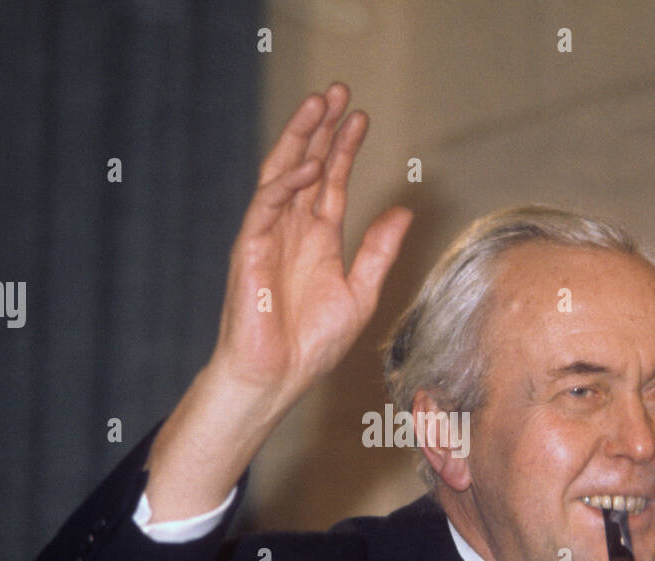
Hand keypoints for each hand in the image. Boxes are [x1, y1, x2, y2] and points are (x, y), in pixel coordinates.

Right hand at [212, 82, 412, 402]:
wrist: (277, 377)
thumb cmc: (312, 345)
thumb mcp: (361, 293)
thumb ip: (379, 250)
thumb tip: (404, 211)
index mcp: (318, 240)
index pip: (331, 182)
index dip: (344, 148)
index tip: (361, 116)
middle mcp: (292, 231)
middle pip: (306, 166)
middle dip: (321, 128)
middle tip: (338, 90)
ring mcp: (269, 236)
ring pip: (283, 174)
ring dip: (300, 138)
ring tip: (319, 103)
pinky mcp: (250, 249)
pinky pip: (267, 206)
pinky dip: (289, 183)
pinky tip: (312, 164)